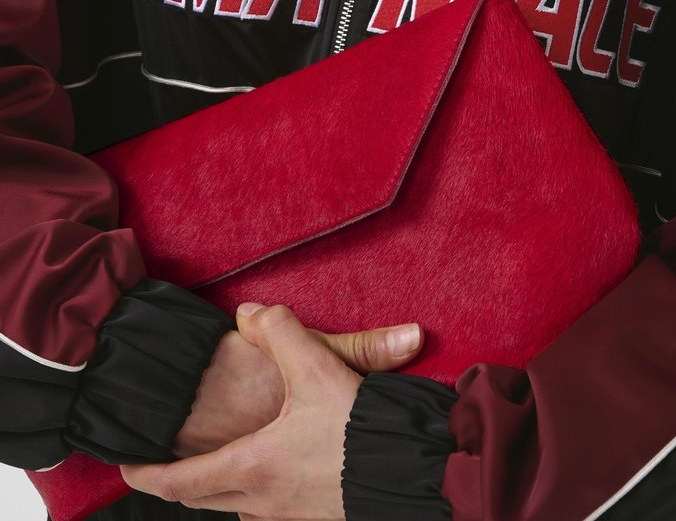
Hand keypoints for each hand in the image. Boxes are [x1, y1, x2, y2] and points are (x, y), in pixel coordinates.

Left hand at [122, 302, 414, 517]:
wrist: (413, 473)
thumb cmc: (359, 429)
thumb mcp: (316, 366)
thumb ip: (279, 329)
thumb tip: (249, 313)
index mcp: (251, 466)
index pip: (177, 482)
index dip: (144, 473)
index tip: (124, 464)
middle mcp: (263, 499)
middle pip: (201, 499)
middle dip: (177, 480)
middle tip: (160, 463)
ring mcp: (291, 513)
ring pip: (236, 505)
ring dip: (217, 485)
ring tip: (213, 461)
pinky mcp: (317, 515)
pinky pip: (268, 507)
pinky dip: (253, 490)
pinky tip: (273, 466)